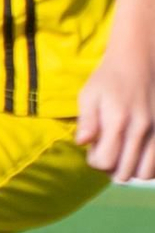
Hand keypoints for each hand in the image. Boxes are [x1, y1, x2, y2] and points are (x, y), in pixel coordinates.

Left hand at [76, 40, 154, 181]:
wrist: (141, 60)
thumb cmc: (110, 78)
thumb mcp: (89, 94)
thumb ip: (87, 121)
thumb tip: (83, 143)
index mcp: (117, 120)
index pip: (105, 162)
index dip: (95, 161)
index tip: (94, 150)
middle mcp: (141, 128)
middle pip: (125, 172)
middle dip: (112, 169)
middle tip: (109, 153)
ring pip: (146, 172)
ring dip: (132, 169)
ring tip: (125, 155)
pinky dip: (149, 165)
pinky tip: (140, 153)